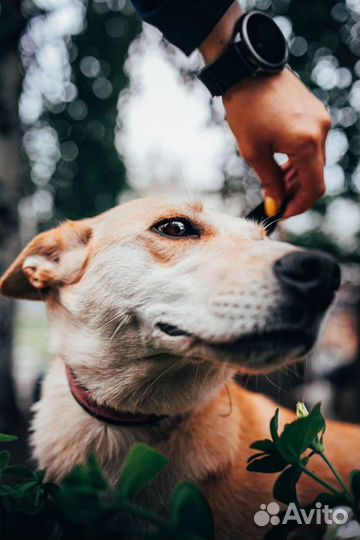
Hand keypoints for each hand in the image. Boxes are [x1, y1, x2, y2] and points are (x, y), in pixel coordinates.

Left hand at [200, 3, 330, 218]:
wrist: (248, 68)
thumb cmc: (245, 108)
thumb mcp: (253, 152)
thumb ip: (269, 182)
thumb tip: (276, 206)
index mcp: (307, 143)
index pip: (313, 187)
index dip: (300, 205)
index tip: (283, 214)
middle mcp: (321, 131)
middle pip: (316, 175)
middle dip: (297, 193)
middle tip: (277, 203)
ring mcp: (321, 119)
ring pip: (315, 160)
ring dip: (298, 177)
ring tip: (277, 187)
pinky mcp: (316, 112)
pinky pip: (313, 144)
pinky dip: (300, 159)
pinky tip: (284, 167)